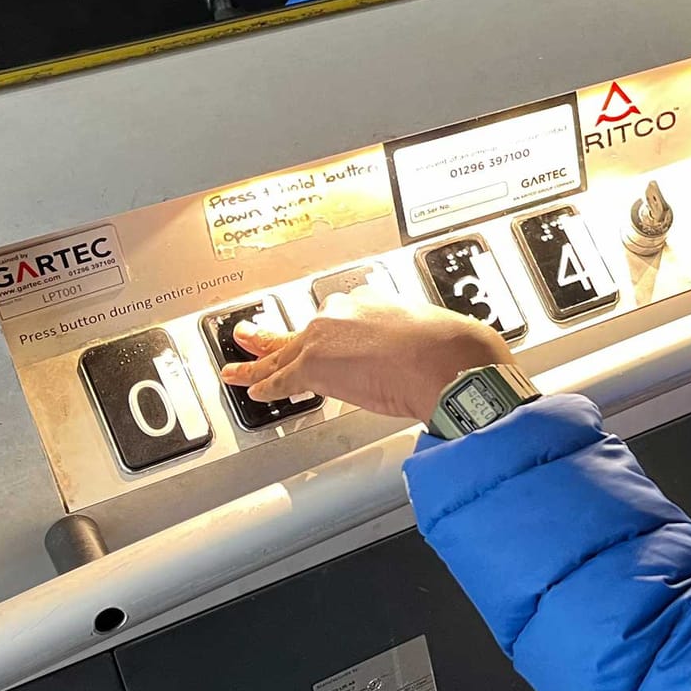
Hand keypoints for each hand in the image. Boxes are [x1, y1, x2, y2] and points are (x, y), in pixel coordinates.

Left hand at [220, 288, 512, 419]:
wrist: (450, 362)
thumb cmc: (453, 349)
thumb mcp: (435, 330)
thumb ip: (422, 339)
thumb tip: (439, 355)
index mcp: (372, 299)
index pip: (338, 316)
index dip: (330, 332)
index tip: (330, 337)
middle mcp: (343, 312)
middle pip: (302, 330)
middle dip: (276, 339)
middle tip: (254, 338)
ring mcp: (325, 338)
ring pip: (282, 353)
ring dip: (257, 364)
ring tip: (237, 369)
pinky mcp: (314, 367)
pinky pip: (280, 380)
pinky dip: (263, 387)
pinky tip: (252, 391)